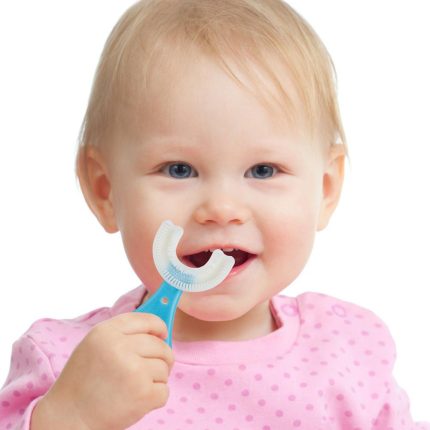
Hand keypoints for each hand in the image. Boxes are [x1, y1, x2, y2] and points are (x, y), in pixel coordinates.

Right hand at [32, 312, 173, 429]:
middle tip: (148, 370)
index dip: (159, 327)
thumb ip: (121, 333)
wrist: (68, 418)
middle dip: (161, 357)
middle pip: (160, 345)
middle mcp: (120, 347)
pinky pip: (164, 390)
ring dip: (156, 379)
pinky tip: (136, 400)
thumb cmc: (81, 381)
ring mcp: (134, 370)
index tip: (163, 334)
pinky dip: (155, 397)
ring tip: (134, 387)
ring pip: (164, 367)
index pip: (147, 320)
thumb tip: (157, 331)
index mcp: (106, 332)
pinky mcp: (143, 394)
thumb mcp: (94, 345)